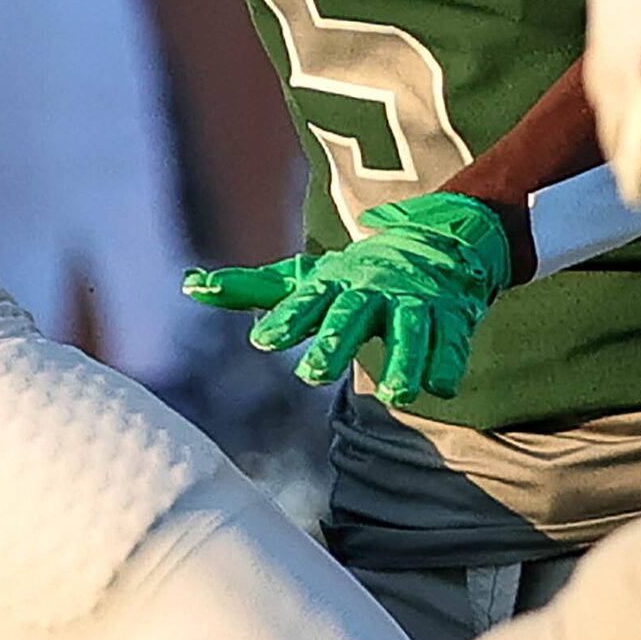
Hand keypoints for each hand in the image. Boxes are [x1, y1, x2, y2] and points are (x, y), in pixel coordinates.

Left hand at [182, 191, 513, 405]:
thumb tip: (191, 284)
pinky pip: (450, 339)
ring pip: (410, 329)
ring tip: (392, 396)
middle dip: (334, 341)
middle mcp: (372, 288)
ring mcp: (414, 300)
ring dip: (402, 360)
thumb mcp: (303, 277)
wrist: (431, 243)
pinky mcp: (450, 315)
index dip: (285, 318)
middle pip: (353, 313)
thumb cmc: (352, 273)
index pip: (305, 299)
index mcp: (334, 281)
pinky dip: (446, 361)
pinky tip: (439, 387)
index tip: (261, 341)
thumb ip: (251, 287)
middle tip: (311, 375)